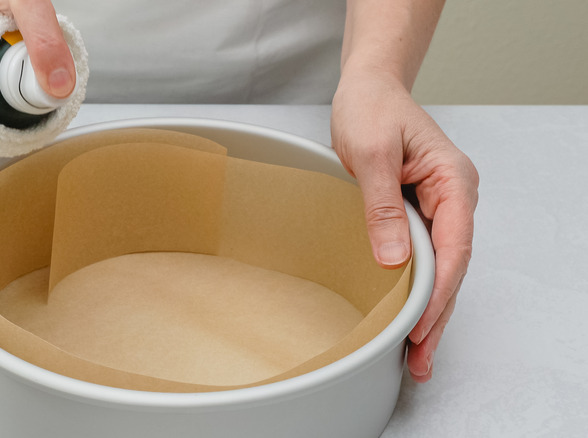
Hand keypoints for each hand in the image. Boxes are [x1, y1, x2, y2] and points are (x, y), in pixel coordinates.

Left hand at [331, 72, 478, 381]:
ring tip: (415, 354)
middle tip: (419, 358)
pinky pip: (423, 255)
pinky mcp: (418, 211)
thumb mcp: (371, 153)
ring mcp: (438, 206)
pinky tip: (408, 314)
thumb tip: (395, 259)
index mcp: (453, 181)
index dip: (440, 292)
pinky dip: (416, 287)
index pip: (454, 248)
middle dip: (437, 314)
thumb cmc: (371, 109)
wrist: (368, 89)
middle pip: (452, 266)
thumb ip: (382, 207)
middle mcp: (453, 197)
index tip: (421, 326)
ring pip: (440, 267)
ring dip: (429, 308)